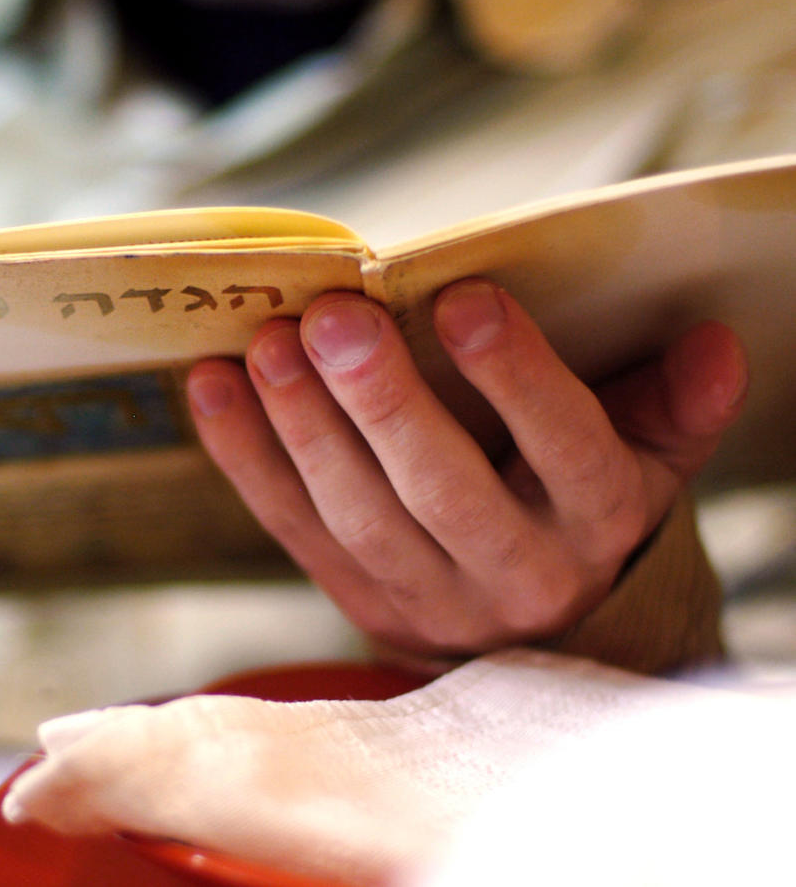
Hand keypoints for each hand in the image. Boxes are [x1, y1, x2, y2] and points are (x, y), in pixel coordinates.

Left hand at [186, 279, 746, 661]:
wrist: (533, 626)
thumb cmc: (583, 502)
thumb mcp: (645, 456)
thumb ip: (672, 404)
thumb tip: (713, 344)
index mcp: (596, 521)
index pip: (568, 452)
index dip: (518, 379)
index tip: (466, 298)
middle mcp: (513, 572)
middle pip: (442, 491)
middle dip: (384, 404)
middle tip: (336, 318)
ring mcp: (425, 598)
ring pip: (356, 517)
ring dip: (302, 430)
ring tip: (266, 345)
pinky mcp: (356, 600)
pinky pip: (293, 530)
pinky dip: (246, 458)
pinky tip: (211, 386)